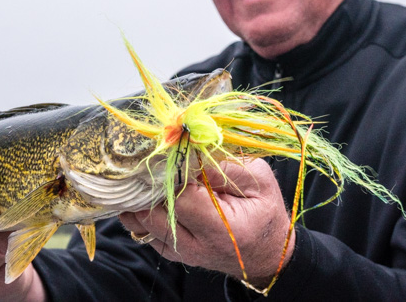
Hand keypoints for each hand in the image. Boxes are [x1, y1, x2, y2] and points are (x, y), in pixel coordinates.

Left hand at [119, 159, 294, 287]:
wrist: (266, 253)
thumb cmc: (264, 212)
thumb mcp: (259, 180)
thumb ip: (225, 166)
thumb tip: (191, 152)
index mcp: (221, 229)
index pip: (179, 197)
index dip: (171, 173)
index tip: (173, 154)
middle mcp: (195, 246)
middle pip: (151, 212)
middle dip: (148, 184)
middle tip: (153, 161)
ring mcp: (179, 253)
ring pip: (140, 222)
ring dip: (140, 197)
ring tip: (150, 175)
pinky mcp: (170, 252)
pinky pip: (142, 229)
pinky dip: (141, 209)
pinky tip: (151, 192)